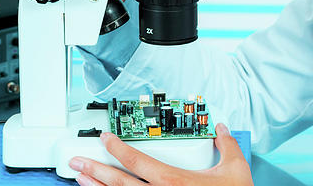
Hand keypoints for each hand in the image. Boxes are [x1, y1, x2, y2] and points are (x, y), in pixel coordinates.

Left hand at [69, 123, 253, 185]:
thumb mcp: (235, 170)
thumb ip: (227, 146)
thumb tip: (222, 131)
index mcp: (176, 181)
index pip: (138, 161)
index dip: (117, 148)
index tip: (104, 138)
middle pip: (120, 182)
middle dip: (95, 169)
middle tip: (77, 161)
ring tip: (81, 178)